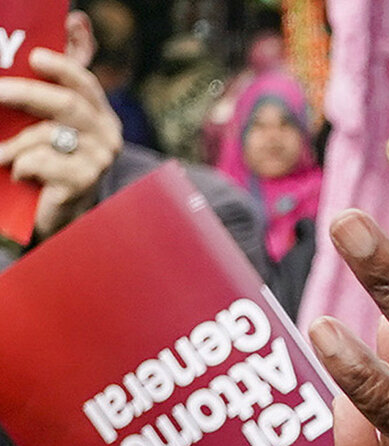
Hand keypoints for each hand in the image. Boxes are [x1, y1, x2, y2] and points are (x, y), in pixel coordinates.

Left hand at [0, 48, 122, 239]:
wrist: (61, 211)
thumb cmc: (53, 157)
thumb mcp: (55, 115)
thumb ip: (63, 73)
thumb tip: (77, 19)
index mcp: (100, 113)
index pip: (84, 83)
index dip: (62, 66)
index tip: (35, 57)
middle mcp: (106, 135)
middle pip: (66, 104)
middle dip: (25, 94)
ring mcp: (98, 161)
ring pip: (48, 134)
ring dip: (15, 142)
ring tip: (0, 151)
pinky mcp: (82, 183)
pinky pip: (41, 161)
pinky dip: (22, 164)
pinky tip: (20, 172)